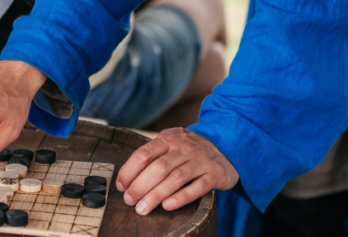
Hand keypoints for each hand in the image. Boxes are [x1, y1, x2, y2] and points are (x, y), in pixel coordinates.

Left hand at [116, 128, 238, 214]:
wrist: (226, 147)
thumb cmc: (189, 150)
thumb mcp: (171, 144)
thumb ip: (152, 156)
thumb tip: (127, 180)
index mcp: (168, 139)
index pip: (144, 154)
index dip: (129, 171)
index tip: (121, 186)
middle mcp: (184, 148)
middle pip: (159, 167)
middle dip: (140, 186)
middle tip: (129, 201)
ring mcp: (201, 160)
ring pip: (176, 178)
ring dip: (156, 195)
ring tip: (143, 208)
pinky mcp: (215, 174)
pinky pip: (198, 187)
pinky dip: (181, 197)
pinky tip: (168, 206)